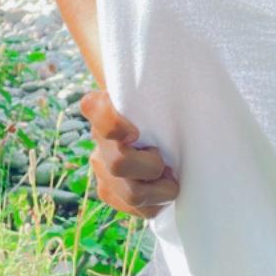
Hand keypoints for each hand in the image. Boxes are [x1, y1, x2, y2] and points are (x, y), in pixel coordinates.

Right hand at [79, 89, 179, 219]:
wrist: (154, 119)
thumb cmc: (160, 100)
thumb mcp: (158, 88)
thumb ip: (160, 81)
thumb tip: (183, 67)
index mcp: (103, 104)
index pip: (92, 108)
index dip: (113, 125)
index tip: (136, 133)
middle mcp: (97, 136)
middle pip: (118, 163)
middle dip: (151, 167)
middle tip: (167, 163)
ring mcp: (100, 165)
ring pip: (130, 192)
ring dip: (159, 190)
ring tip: (170, 178)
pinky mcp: (108, 190)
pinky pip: (133, 208)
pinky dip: (155, 203)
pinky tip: (162, 190)